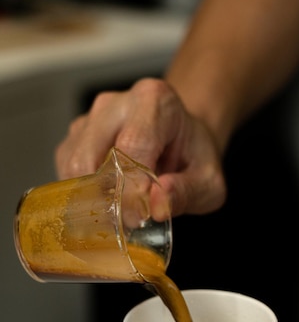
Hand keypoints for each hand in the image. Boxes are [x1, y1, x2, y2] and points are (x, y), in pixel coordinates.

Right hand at [55, 78, 226, 216]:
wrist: (182, 139)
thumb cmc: (193, 157)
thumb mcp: (208, 181)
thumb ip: (188, 193)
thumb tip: (157, 205)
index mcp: (156, 101)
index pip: (132, 146)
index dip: (131, 187)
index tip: (139, 215)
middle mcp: (118, 103)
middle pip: (91, 156)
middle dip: (105, 196)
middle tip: (126, 219)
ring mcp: (91, 118)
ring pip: (73, 165)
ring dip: (92, 195)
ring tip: (120, 207)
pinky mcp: (75, 136)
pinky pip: (67, 170)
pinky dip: (82, 191)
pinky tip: (108, 197)